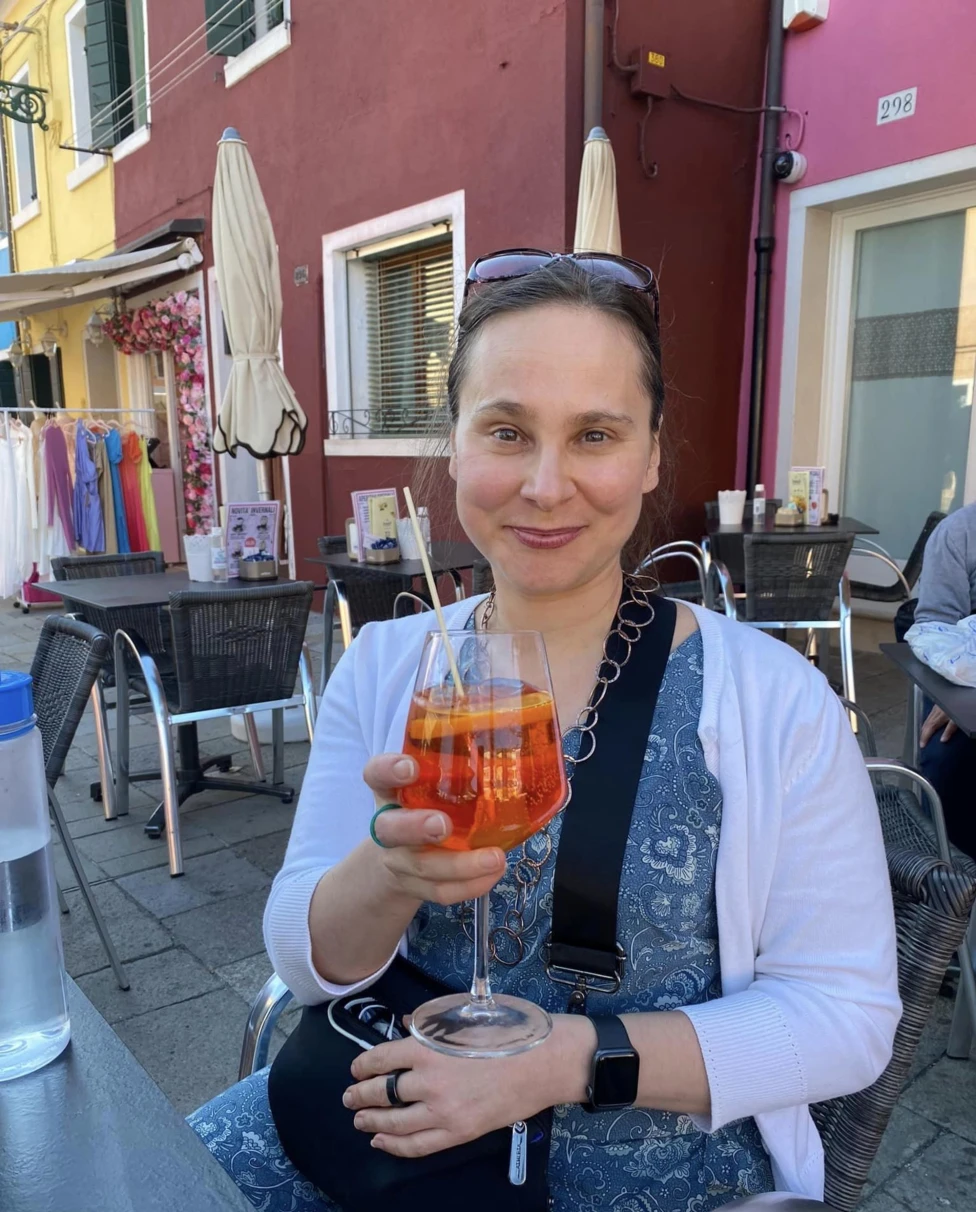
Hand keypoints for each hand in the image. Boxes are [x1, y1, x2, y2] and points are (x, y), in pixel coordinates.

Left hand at [343, 1015, 593, 1156]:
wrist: (542, 1062)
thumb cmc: (506, 1033)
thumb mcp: (464, 1016)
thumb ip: (430, 1022)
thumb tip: (406, 1025)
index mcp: (429, 1048)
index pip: (382, 1059)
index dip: (363, 1065)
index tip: (355, 1068)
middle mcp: (430, 1082)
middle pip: (382, 1093)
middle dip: (360, 1095)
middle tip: (348, 1097)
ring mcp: (444, 1111)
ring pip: (395, 1122)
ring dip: (371, 1121)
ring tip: (359, 1120)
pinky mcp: (459, 1132)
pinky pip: (418, 1145)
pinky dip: (395, 1145)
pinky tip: (382, 1140)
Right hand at [363, 753, 505, 905]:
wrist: (394, 859)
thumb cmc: (422, 806)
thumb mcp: (426, 783)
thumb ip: (450, 764)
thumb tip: (504, 734)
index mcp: (389, 792)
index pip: (376, 775)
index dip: (388, 771)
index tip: (411, 767)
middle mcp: (388, 827)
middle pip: (390, 829)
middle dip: (416, 827)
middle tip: (442, 824)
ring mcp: (400, 860)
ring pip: (422, 867)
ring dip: (460, 865)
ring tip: (495, 858)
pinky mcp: (416, 886)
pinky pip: (440, 892)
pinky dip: (470, 886)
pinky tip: (494, 873)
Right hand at [920, 706, 957, 746]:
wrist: (961, 692)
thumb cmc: (960, 706)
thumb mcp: (957, 719)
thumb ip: (950, 729)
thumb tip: (942, 740)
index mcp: (940, 716)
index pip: (929, 728)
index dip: (925, 737)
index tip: (922, 745)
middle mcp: (936, 712)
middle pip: (926, 724)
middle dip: (923, 733)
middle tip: (921, 742)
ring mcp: (936, 707)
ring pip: (927, 719)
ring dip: (924, 728)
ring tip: (922, 735)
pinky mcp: (938, 703)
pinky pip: (930, 715)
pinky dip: (927, 721)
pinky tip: (928, 723)